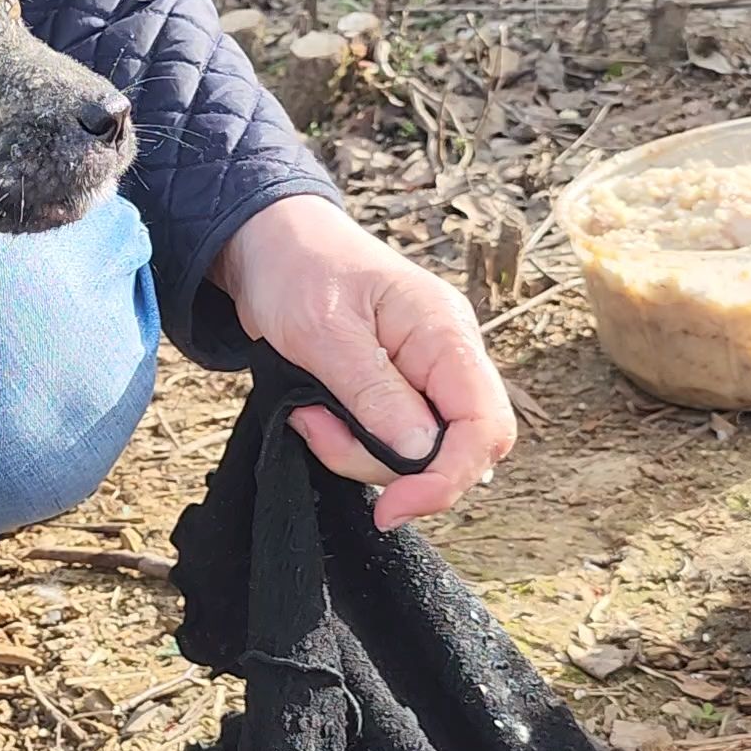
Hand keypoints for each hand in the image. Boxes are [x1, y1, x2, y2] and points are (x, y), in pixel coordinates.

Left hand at [211, 195, 515, 530]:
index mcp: (445, 333)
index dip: (447, 477)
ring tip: (307, 414)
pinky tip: (313, 414)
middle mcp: (446, 357)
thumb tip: (422, 454)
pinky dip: (347, 443)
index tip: (393, 506)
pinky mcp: (393, 392)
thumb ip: (375, 394)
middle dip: (388, 466)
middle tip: (320, 433)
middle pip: (455, 450)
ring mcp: (422, 376)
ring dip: (354, 452)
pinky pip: (387, 442)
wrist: (266, 244)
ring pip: (415, 455)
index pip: (484, 425)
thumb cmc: (296, 270)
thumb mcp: (325, 333)